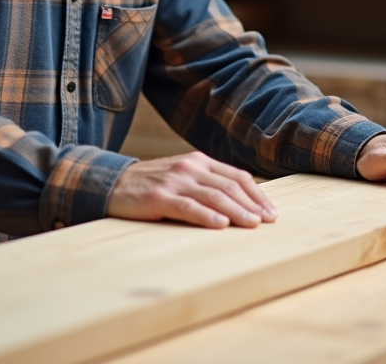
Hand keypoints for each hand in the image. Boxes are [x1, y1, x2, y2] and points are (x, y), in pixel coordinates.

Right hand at [107, 151, 278, 228]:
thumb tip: (242, 204)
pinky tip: (220, 225)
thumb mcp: (184, 177)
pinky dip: (206, 216)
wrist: (114, 182)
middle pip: (229, 186)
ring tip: (252, 224)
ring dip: (236, 211)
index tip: (271, 212)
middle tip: (268, 221)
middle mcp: (190, 167)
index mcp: (200, 161)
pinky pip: (188, 207)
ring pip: (213, 196)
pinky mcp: (159, 197)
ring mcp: (175, 181)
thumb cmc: (154, 184)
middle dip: (252, 205)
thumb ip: (208, 184)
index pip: (237, 176)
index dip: (257, 194)